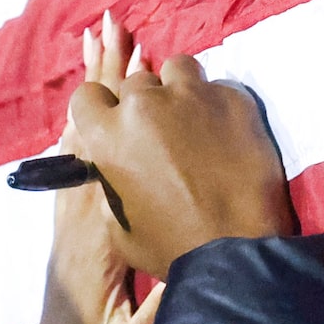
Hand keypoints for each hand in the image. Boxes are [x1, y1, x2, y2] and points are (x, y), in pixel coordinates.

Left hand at [10, 12, 161, 323]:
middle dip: (103, 79)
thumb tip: (200, 263)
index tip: (128, 51)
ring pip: (84, 144)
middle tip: (110, 23)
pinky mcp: (76, 242)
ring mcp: (72, 229)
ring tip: (103, 48)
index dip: (115, 102)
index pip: (103, 152)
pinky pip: (83, 167)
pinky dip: (94, 128)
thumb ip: (165, 310)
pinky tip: (98, 116)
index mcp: (91, 236)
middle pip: (89, 132)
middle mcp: (75, 220)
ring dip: (97, 95)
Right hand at [67, 46, 297, 280]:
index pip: (87, 94)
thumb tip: (118, 166)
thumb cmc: (170, 248)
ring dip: (180, 89)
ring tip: (195, 118)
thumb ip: (111, 182)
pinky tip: (229, 132)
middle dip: (145, 104)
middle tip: (164, 132)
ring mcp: (192, 96)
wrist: (236, 254)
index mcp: (107, 135)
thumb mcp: (117, 224)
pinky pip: (219, 87)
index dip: (101, 108)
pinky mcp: (233, 98)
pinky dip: (219, 105)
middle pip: (136, 83)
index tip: (116, 121)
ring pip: (176, 68)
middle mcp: (145, 105)